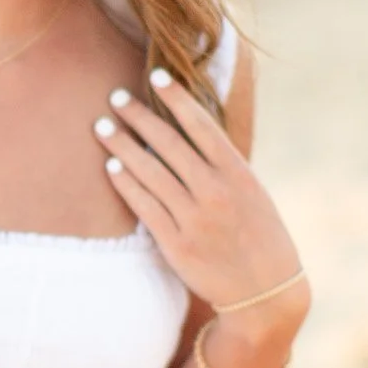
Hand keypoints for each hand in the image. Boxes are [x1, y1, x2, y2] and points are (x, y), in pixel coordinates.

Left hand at [94, 69, 309, 336]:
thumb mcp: (252, 192)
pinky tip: (111, 168)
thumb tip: (188, 130)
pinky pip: (144, 207)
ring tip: (102, 127)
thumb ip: (222, 164)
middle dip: (138, 117)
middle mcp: (215, 191)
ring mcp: (194, 218)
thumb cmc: (258, 235)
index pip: (201, 125)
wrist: (265, 292)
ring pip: (150, 173)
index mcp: (237, 173)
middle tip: (114, 97)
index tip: (155, 76)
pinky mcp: (177, 245)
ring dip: (122, 147)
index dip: (176, 98)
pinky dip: (126, 184)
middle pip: (168, 144)